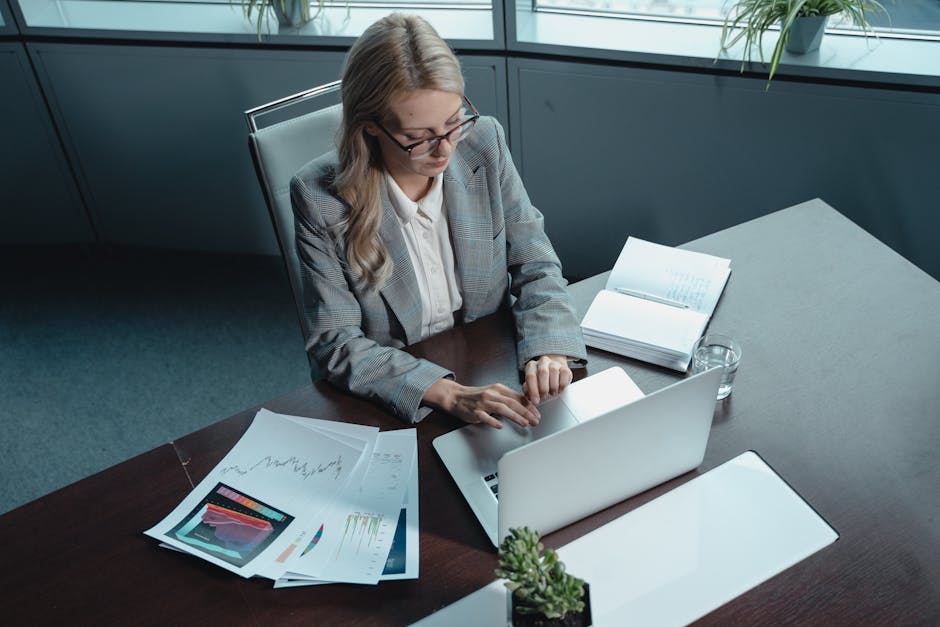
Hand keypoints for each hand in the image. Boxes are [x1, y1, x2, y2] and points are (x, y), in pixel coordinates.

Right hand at [423, 379, 539, 428]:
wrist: (456, 396)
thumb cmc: (476, 396)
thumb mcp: (494, 393)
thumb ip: (507, 398)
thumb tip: (524, 406)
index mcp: (498, 388)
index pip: (517, 397)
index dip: (529, 405)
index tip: (537, 413)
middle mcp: (492, 394)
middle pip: (512, 403)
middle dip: (526, 412)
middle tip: (535, 420)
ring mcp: (483, 402)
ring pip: (502, 408)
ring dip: (515, 416)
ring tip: (525, 423)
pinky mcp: (475, 411)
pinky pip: (485, 416)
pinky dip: (493, 421)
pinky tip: (500, 426)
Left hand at [523, 355, 572, 404]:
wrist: (554, 372)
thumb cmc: (540, 381)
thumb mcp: (532, 385)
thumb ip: (528, 390)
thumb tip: (528, 396)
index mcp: (532, 366)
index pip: (530, 376)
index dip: (533, 390)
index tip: (535, 401)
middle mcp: (542, 362)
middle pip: (542, 372)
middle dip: (543, 388)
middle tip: (544, 397)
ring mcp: (554, 363)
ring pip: (554, 371)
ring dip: (553, 386)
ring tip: (552, 393)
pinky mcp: (565, 367)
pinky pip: (564, 374)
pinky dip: (562, 385)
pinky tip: (559, 390)